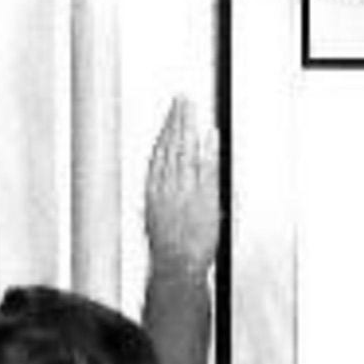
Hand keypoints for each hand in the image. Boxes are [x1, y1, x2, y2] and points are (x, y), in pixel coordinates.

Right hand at [144, 96, 220, 279]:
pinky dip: (208, 149)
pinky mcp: (204, 196)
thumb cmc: (166, 248)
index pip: (159, 151)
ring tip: (192, 108)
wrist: (177, 263)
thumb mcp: (153, 217)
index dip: (164, 130)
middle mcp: (168, 184)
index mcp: (154, 188)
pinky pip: (206, 167)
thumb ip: (158, 195)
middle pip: (172, 144)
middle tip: (182, 99)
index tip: (169, 114)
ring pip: (186, 150)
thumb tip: (159, 182)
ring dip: (189, 126)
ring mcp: (186, 189)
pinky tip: (210, 134)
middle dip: (177, 120)